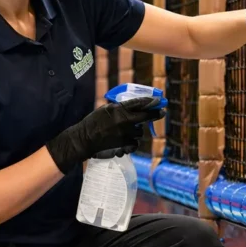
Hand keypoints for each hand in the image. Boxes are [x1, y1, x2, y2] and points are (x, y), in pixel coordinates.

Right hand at [45, 97, 164, 173]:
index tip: (159, 101)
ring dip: (136, 132)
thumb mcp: (105, 109)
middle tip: (162, 112)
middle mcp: (124, 121)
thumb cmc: (93, 123)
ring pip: (140, 133)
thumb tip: (133, 106)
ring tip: (127, 132)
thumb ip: (119, 108)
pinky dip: (132, 143)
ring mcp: (125, 134)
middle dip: (155, 114)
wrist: (84, 140)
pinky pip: (135, 144)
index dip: (151, 101)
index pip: (139, 103)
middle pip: (145, 116)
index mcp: (118, 110)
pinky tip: (126, 142)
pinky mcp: (124, 146)